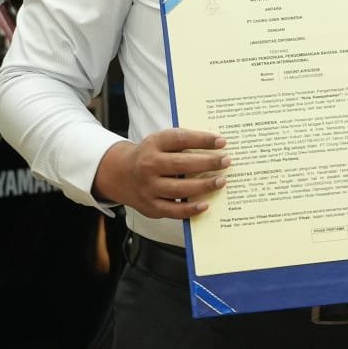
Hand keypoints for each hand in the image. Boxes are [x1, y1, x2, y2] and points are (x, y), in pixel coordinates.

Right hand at [91, 128, 228, 218]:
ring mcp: (148, 187)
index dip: (202, 139)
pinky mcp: (150, 206)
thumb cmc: (151, 155)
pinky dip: (190, 209)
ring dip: (203, 186)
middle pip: (181, 164)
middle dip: (207, 162)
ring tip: (221, 181)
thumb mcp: (161, 141)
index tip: (222, 141)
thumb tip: (216, 145)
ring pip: (178, 188)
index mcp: (154, 144)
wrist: (121, 174)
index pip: (180, 138)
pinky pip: (172, 210)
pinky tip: (205, 205)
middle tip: (226, 161)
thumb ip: (184, 142)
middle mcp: (149, 165)